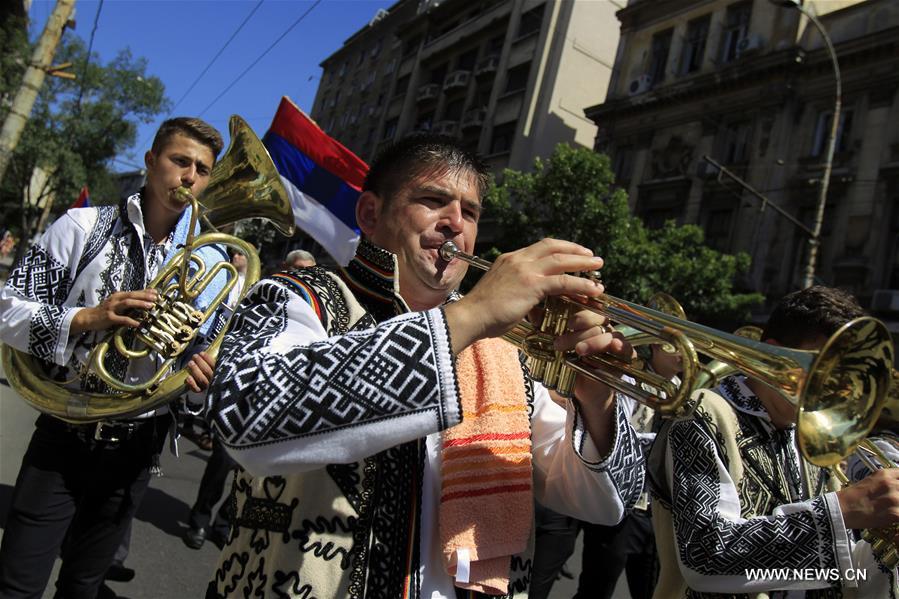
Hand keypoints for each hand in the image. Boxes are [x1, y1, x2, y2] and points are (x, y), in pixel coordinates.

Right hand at [70, 289, 157, 334]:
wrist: (88, 317)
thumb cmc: (105, 311)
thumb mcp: (116, 304)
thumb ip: (128, 302)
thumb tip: (143, 302)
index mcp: (119, 295)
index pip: (134, 292)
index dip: (146, 292)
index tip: (157, 292)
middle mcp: (115, 299)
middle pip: (132, 295)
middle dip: (144, 296)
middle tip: (155, 298)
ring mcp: (112, 308)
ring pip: (127, 304)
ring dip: (140, 304)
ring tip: (150, 306)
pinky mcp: (109, 318)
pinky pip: (122, 319)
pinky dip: (131, 321)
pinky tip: (138, 324)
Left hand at [185, 351, 215, 392]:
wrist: (210, 386)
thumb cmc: (210, 371)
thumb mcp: (215, 364)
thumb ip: (214, 359)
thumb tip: (216, 345)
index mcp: (219, 372)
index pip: (215, 365)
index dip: (208, 359)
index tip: (202, 353)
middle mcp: (214, 380)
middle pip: (207, 371)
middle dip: (200, 362)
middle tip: (195, 356)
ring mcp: (207, 386)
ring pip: (202, 379)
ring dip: (195, 370)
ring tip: (190, 363)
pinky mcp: (200, 391)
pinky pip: (196, 389)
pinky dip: (192, 383)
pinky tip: (188, 378)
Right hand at [444, 238, 603, 352]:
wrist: (470, 317)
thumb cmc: (482, 312)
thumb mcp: (499, 292)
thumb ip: (515, 289)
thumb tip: (529, 299)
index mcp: (509, 259)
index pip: (540, 247)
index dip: (560, 248)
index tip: (573, 253)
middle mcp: (518, 260)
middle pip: (553, 247)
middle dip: (575, 250)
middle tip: (591, 256)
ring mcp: (525, 270)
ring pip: (562, 260)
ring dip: (583, 263)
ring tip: (598, 267)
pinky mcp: (532, 285)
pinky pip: (563, 281)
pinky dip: (581, 284)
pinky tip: (593, 289)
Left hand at [553, 309, 631, 400]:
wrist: (582, 390)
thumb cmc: (569, 363)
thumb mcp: (556, 347)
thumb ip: (547, 330)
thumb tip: (533, 313)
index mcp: (588, 321)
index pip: (586, 308)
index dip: (577, 311)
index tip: (565, 321)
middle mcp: (603, 327)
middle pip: (597, 319)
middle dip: (579, 329)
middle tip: (560, 342)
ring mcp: (616, 340)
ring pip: (608, 333)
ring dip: (593, 341)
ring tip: (578, 350)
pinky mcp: (625, 355)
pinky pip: (626, 348)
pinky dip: (620, 346)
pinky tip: (613, 346)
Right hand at [836, 468, 898, 529]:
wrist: (841, 510)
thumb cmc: (853, 496)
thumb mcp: (871, 482)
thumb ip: (888, 482)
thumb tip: (898, 486)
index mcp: (885, 474)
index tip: (898, 489)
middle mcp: (891, 483)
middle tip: (895, 500)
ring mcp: (893, 498)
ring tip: (893, 508)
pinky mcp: (894, 514)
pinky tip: (894, 518)